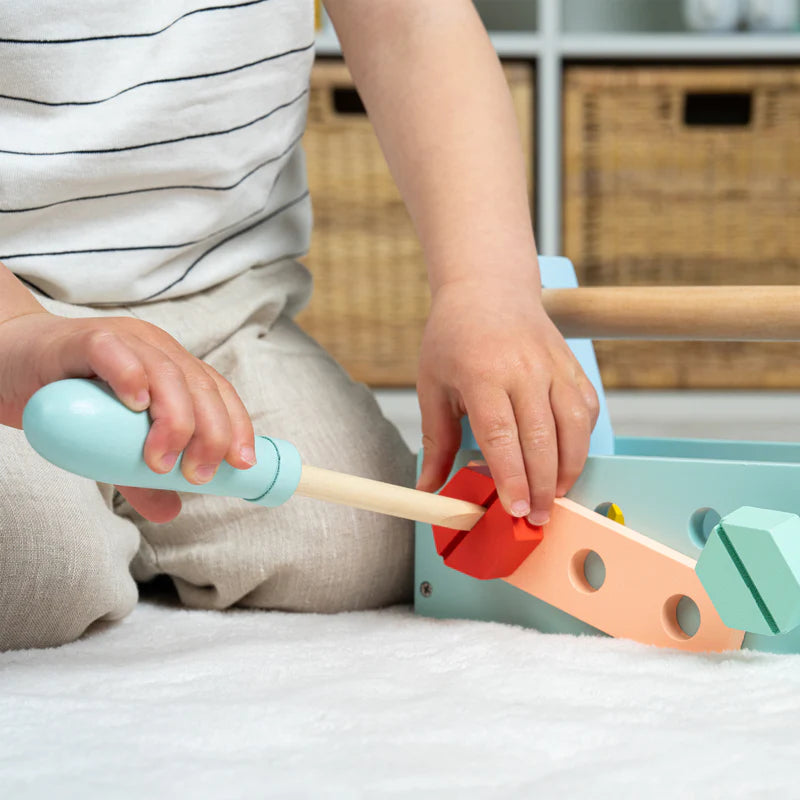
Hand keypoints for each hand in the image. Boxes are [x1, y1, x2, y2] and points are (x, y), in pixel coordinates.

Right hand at [0, 311, 254, 522]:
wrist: (8, 364)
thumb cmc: (69, 402)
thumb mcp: (111, 445)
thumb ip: (139, 476)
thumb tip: (172, 511)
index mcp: (173, 368)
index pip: (218, 393)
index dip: (237, 426)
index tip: (241, 465)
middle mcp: (156, 349)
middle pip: (200, 387)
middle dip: (210, 434)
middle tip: (197, 476)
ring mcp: (123, 341)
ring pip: (166, 373)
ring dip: (174, 419)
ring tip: (161, 461)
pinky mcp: (84, 340)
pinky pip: (114, 353)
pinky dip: (130, 376)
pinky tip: (136, 404)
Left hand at [416, 276, 598, 524]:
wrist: (488, 288)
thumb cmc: (454, 338)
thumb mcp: (432, 386)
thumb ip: (436, 442)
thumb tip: (427, 488)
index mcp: (482, 374)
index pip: (501, 436)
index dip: (511, 477)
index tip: (514, 508)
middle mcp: (524, 370)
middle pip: (541, 439)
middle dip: (542, 486)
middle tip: (536, 518)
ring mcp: (554, 366)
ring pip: (574, 426)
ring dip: (568, 469)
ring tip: (554, 497)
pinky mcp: (572, 366)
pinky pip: (587, 409)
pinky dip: (582, 441)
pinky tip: (568, 460)